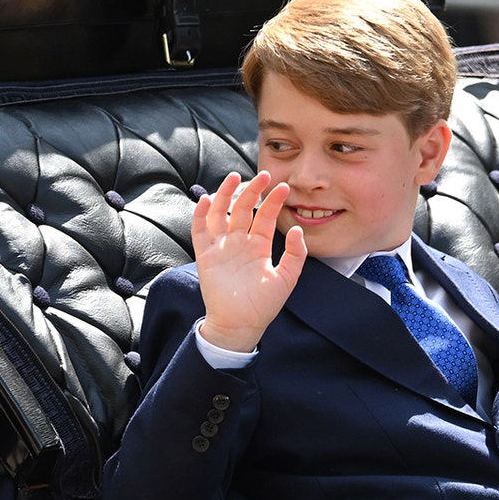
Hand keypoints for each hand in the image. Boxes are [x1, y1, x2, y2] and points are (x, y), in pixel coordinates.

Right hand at [193, 171, 306, 351]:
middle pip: (244, 210)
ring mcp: (222, 247)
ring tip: (234, 177)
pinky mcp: (206, 255)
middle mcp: (240, 243)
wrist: (241, 324)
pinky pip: (201, 230)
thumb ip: (295, 255)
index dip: (273, 201)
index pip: (266, 217)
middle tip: (264, 175)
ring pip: (221, 214)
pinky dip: (202, 214)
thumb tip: (298, 230)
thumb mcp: (287, 278)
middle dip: (252, 191)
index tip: (283, 186)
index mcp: (259, 247)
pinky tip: (209, 200)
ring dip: (226, 195)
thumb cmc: (264, 305)